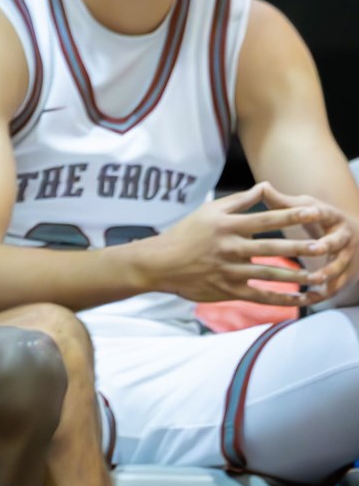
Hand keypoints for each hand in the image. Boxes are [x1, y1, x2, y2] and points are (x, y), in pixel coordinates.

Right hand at [144, 184, 343, 308]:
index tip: (313, 212)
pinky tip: (298, 299)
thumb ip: (240, 200)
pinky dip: (279, 299)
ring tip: (318, 276)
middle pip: (272, 248)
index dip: (291, 216)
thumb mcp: (210, 211)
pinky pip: (259, 296)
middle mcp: (230, 248)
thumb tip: (265, 186)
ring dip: (296, 276)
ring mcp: (229, 271)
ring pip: (268, 274)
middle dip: (300, 248)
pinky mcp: (228, 290)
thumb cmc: (185, 234)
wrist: (160, 263)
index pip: (266, 219)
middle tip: (325, 246)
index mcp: (228, 225)